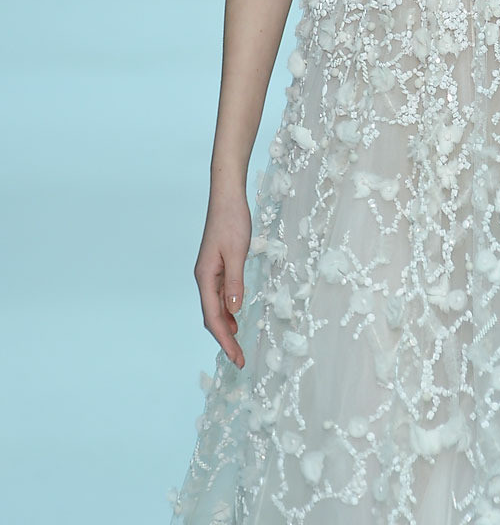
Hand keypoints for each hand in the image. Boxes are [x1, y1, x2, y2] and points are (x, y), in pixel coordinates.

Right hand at [194, 191, 251, 367]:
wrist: (227, 196)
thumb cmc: (232, 221)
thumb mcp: (237, 252)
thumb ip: (235, 282)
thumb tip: (234, 311)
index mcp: (205, 277)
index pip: (213, 317)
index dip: (224, 339)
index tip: (236, 358)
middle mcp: (204, 277)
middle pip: (211, 316)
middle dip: (224, 339)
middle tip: (239, 360)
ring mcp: (209, 272)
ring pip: (215, 307)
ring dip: (225, 327)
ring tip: (237, 346)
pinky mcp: (217, 265)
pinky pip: (220, 295)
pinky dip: (227, 310)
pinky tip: (235, 317)